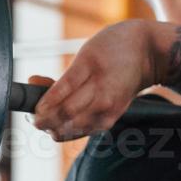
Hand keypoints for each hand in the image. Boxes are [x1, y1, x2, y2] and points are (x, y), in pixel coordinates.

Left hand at [32, 20, 160, 141]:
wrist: (148, 53)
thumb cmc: (112, 48)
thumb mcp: (85, 53)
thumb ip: (61, 76)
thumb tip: (31, 82)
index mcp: (92, 68)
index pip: (62, 92)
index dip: (44, 105)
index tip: (33, 109)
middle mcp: (102, 91)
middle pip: (66, 114)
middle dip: (45, 120)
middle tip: (34, 118)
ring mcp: (109, 107)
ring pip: (74, 128)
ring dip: (54, 128)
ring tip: (44, 122)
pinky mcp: (112, 118)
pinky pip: (84, 131)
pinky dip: (68, 131)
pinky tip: (60, 125)